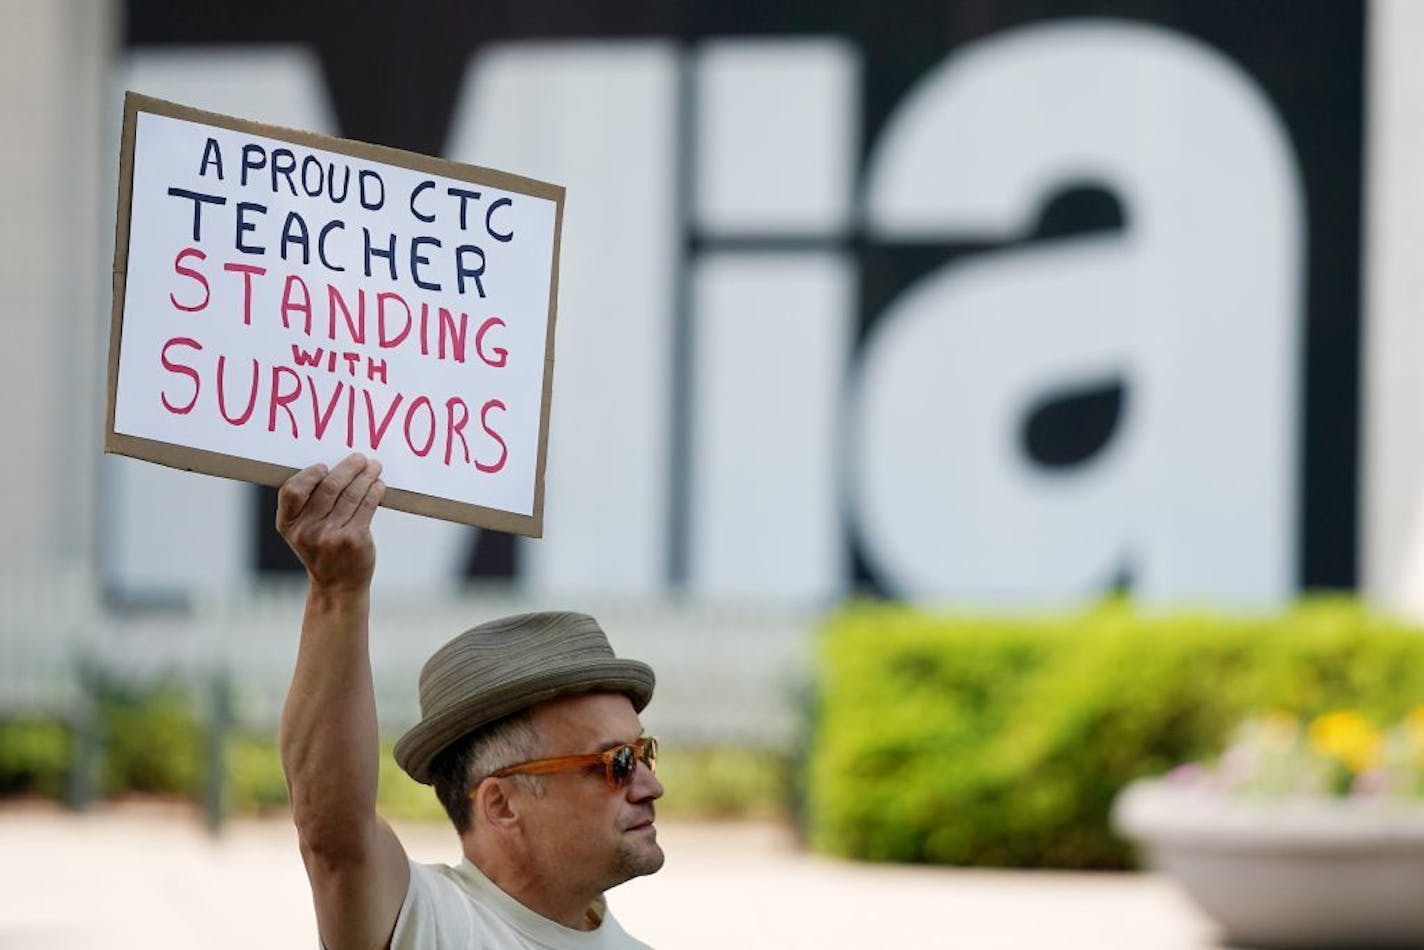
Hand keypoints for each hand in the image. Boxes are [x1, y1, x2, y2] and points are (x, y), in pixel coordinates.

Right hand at [276, 453, 384, 591]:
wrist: (337, 585)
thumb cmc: (321, 550)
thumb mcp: (303, 531)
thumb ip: (309, 505)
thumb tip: (335, 466)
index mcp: (288, 525)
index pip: (292, 491)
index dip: (309, 475)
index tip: (324, 466)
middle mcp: (307, 531)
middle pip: (328, 487)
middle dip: (348, 468)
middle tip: (360, 458)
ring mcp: (331, 536)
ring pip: (351, 494)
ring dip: (366, 475)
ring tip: (374, 466)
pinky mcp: (354, 539)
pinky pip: (366, 505)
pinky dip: (374, 490)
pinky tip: (378, 485)